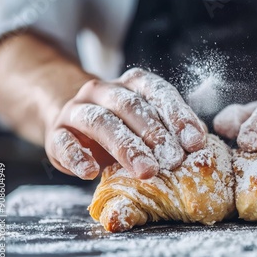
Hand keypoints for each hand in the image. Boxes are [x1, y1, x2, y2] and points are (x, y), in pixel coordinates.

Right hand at [44, 68, 206, 179]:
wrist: (73, 123)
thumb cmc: (122, 126)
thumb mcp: (147, 122)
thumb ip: (172, 128)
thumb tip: (200, 143)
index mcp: (132, 84)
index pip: (158, 92)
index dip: (178, 116)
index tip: (196, 142)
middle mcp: (104, 91)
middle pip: (131, 106)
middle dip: (155, 134)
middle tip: (174, 161)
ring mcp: (77, 110)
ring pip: (101, 122)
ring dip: (126, 147)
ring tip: (146, 172)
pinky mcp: (56, 133)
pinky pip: (64, 142)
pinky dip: (77, 157)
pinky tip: (90, 172)